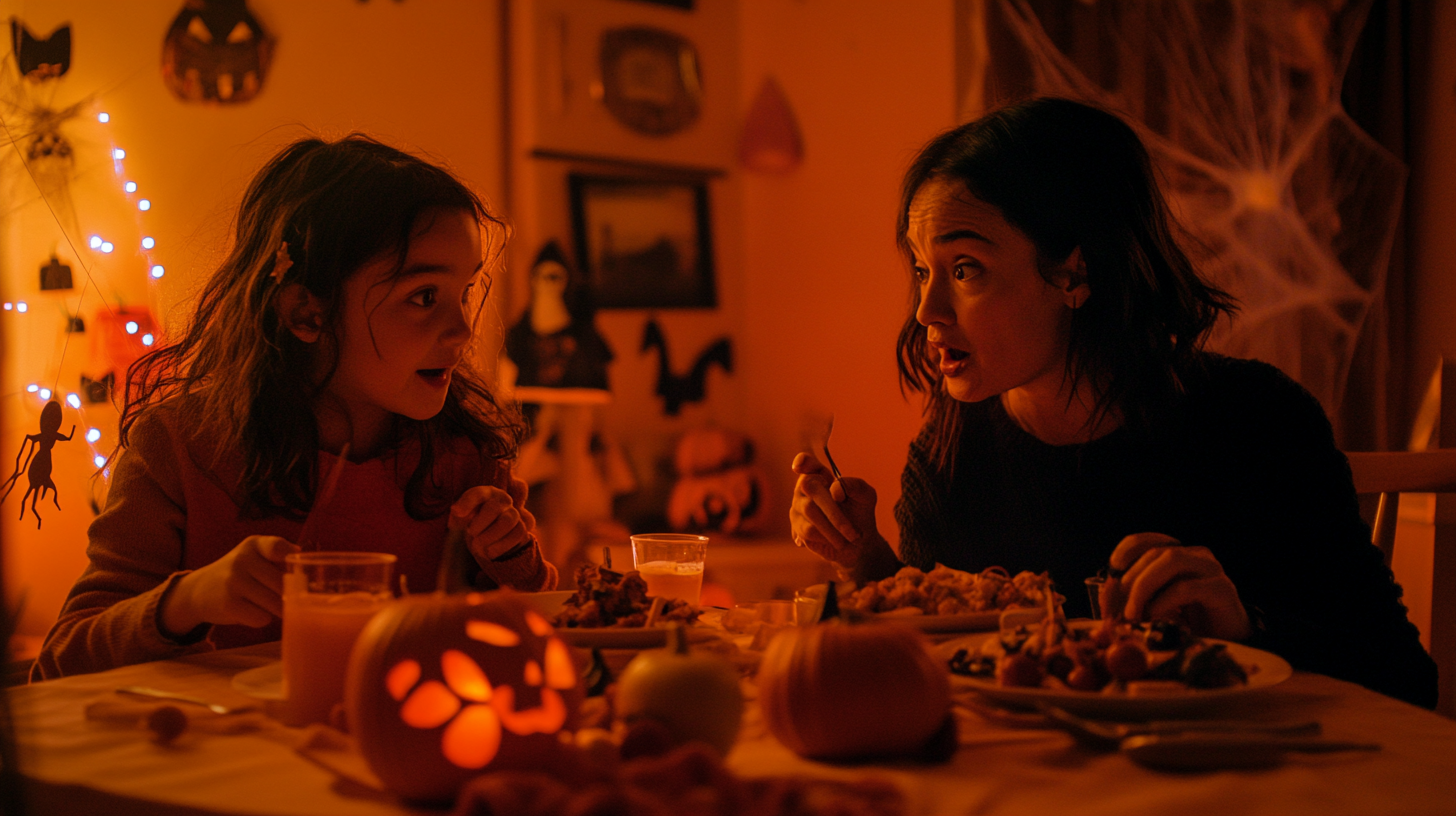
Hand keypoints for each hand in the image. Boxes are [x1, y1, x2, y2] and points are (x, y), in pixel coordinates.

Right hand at [160, 535, 297, 634]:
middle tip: (285, 598)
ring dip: (276, 609)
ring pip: (275, 603)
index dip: (291, 559)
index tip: (297, 571)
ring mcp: (233, 582)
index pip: (277, 547)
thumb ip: (280, 557)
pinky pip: (262, 618)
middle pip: (283, 584)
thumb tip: (308, 565)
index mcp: (253, 544)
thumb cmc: (239, 573)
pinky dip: (262, 619)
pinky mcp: (228, 605)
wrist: (198, 590)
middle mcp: (242, 559)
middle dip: (289, 595)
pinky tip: (251, 612)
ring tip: (266, 604)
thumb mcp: (254, 556)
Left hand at [452, 476, 536, 563]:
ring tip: (477, 545)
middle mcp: (502, 500)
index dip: (467, 502)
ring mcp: (514, 514)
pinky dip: (501, 546)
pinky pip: (517, 535)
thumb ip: (457, 514)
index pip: (478, 494)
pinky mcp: (521, 529)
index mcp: (486, 494)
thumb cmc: (473, 523)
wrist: (490, 537)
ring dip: (490, 536)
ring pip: (507, 521)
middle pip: (494, 508)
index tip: (456, 512)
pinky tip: (489, 552)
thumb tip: (456, 511)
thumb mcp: (461, 518)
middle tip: (470, 533)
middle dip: (480, 523)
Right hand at [789, 452, 896, 580]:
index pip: (806, 462)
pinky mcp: (797, 526)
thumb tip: (834, 491)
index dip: (802, 461)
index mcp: (821, 475)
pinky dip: (827, 537)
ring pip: (810, 510)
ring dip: (834, 528)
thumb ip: (855, 485)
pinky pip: (808, 530)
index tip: (799, 466)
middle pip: (809, 486)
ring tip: (849, 537)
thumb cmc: (861, 513)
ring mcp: (797, 507)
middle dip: (834, 511)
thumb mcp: (866, 496)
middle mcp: (805, 488)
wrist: (858, 543)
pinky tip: (835, 541)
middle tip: (852, 532)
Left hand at [1099, 532, 1249, 640]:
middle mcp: (1193, 555)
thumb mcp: (1154, 608)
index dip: (1122, 555)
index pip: (1142, 541)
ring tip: (1134, 614)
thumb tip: (1104, 594)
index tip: (1111, 578)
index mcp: (1174, 555)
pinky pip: (1187, 586)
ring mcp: (1209, 569)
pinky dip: (1164, 602)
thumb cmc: (1189, 624)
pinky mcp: (1222, 589)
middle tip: (1117, 610)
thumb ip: (1130, 599)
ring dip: (1144, 586)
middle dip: (1129, 581)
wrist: (1229, 642)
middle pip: (1152, 553)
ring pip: (1170, 560)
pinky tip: (1155, 617)